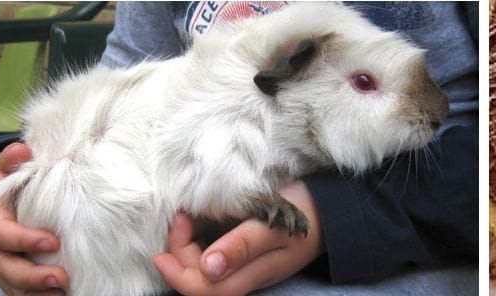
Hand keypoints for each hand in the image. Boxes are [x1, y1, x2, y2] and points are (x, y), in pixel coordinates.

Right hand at [0, 143, 67, 294]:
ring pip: (11, 283)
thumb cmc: (14, 180)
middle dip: (31, 275)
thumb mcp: (9, 166)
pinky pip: (19, 291)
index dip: (23, 240)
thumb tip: (21, 149)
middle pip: (5, 266)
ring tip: (63, 292)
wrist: (7, 196)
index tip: (53, 242)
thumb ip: (12, 160)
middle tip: (61, 277)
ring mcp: (1, 261)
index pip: (2, 234)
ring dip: (35, 292)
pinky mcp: (13, 273)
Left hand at [153, 181, 323, 295]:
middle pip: (198, 280)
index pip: (202, 289)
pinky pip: (212, 255)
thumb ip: (241, 247)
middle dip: (180, 252)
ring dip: (187, 245)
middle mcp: (243, 276)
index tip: (163, 248)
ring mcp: (243, 265)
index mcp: (250, 276)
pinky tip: (199, 219)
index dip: (177, 272)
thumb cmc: (305, 213)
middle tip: (182, 216)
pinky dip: (199, 239)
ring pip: (202, 268)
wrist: (332, 207)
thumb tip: (208, 268)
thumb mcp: (273, 226)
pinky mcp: (244, 252)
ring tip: (187, 215)